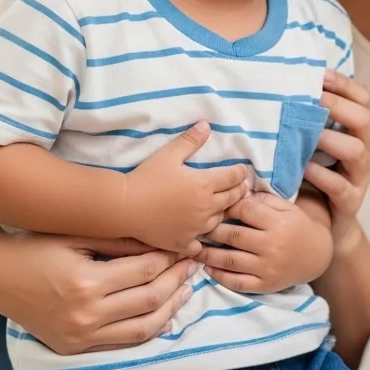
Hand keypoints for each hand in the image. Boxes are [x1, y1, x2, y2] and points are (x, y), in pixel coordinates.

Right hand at [0, 231, 197, 354]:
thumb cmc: (35, 245)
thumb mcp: (76, 233)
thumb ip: (119, 240)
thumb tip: (162, 241)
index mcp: (86, 282)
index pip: (145, 270)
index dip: (169, 257)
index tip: (182, 246)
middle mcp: (85, 314)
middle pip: (150, 299)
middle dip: (177, 280)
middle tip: (192, 264)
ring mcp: (80, 336)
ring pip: (143, 328)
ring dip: (171, 308)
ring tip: (186, 289)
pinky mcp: (74, 347)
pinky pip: (123, 343)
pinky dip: (148, 330)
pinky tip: (164, 315)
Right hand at [122, 122, 250, 252]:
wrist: (125, 206)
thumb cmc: (147, 177)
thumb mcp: (168, 154)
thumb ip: (190, 140)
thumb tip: (206, 125)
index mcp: (205, 185)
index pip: (233, 177)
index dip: (241, 173)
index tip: (243, 171)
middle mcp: (206, 208)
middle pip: (232, 199)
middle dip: (239, 191)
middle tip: (244, 188)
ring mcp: (196, 228)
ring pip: (219, 221)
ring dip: (223, 213)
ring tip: (223, 208)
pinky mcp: (184, 243)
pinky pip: (201, 244)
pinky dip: (203, 239)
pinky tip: (201, 235)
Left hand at [195, 192, 333, 293]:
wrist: (316, 256)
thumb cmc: (296, 226)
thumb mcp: (285, 207)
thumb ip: (262, 200)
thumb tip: (237, 194)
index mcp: (277, 222)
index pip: (245, 210)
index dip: (227, 206)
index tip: (215, 204)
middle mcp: (271, 245)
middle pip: (233, 234)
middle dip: (211, 229)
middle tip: (195, 225)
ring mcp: (267, 267)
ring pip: (230, 260)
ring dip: (208, 254)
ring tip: (194, 248)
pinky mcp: (265, 284)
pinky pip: (237, 282)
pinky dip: (220, 276)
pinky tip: (208, 268)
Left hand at [304, 69, 369, 251]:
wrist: (327, 226)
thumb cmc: (316, 177)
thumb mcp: (316, 146)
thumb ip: (310, 121)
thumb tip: (282, 87)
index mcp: (358, 132)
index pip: (363, 99)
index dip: (344, 84)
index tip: (319, 74)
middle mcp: (365, 151)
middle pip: (364, 120)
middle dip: (339, 106)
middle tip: (315, 100)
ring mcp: (359, 177)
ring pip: (357, 151)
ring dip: (332, 139)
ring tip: (311, 134)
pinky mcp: (350, 201)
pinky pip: (340, 187)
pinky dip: (322, 176)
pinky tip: (303, 169)